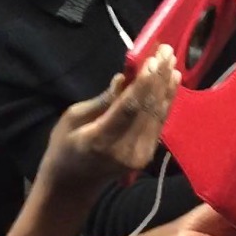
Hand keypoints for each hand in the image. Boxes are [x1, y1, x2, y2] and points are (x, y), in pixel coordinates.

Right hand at [41, 44, 179, 193]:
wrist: (73, 184)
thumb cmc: (64, 148)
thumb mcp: (72, 119)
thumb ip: (102, 101)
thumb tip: (123, 79)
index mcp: (101, 140)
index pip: (129, 108)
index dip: (144, 82)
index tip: (153, 58)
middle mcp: (126, 149)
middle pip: (149, 109)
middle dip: (159, 77)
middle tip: (165, 50)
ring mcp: (140, 155)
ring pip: (159, 114)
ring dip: (167, 86)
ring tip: (171, 60)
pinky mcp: (148, 155)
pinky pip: (160, 122)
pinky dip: (167, 100)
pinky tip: (171, 82)